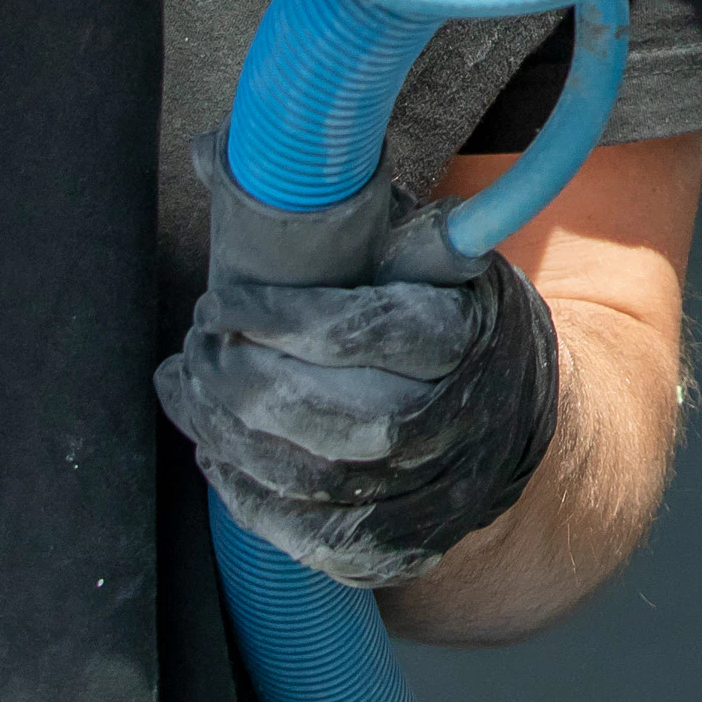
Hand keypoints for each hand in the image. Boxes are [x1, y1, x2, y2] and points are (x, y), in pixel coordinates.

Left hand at [155, 139, 561, 588]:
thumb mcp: (418, 247)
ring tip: (188, 385)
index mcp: (465, 332)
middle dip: (244, 381)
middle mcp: (454, 420)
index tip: (220, 298)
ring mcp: (429, 494)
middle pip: (333, 416)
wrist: (512, 415)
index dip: (281, 318)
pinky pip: (307, 536)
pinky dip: (245, 495)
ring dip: (229, 435)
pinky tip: (212, 448)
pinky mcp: (400, 548)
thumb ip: (336, 213)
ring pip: (311, 481)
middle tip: (198, 342)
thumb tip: (212, 153)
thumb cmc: (445, 309)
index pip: (364, 330)